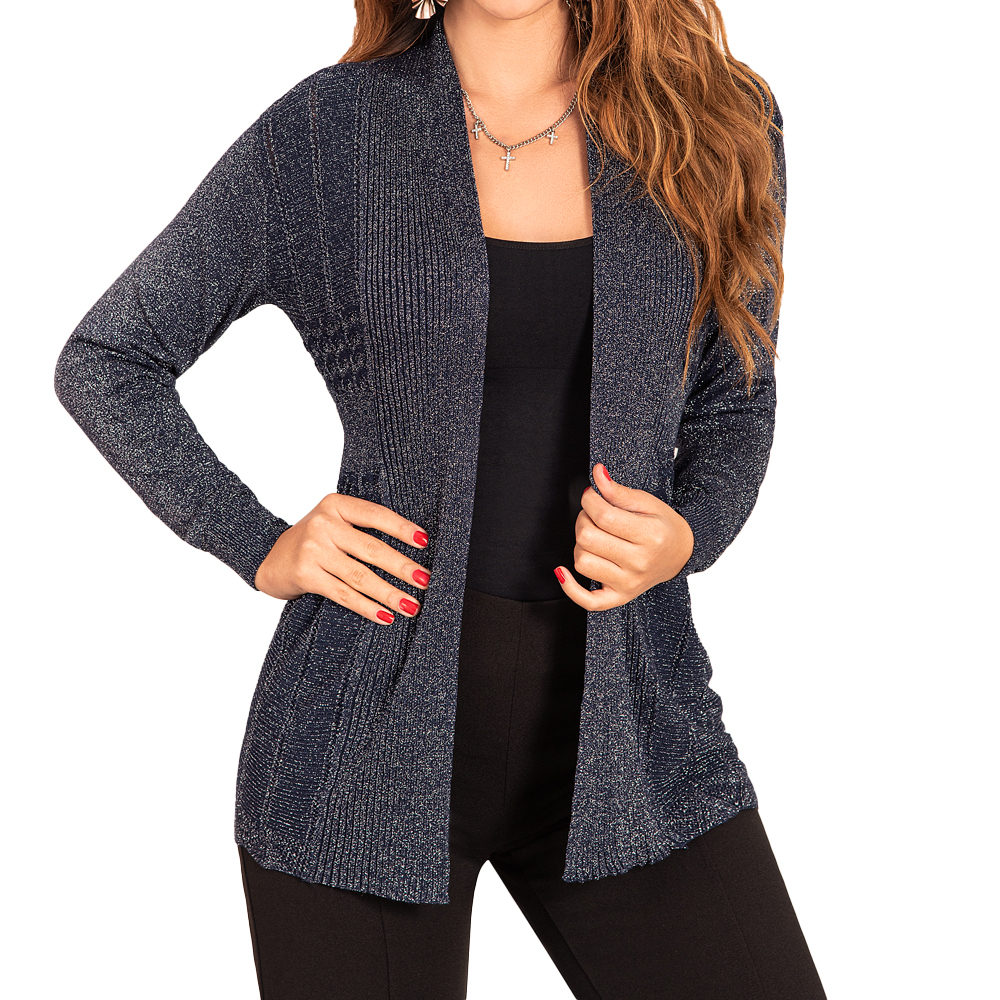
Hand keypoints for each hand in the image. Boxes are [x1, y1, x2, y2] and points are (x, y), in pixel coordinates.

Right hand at [254, 493, 430, 624]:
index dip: (402, 529)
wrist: (270, 558)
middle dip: (403, 567)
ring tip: (411, 605)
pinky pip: (344, 594)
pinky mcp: (306, 575)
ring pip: (360, 576)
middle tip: (425, 580)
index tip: (424, 542)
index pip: (376, 515)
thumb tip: (412, 546)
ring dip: (389, 593)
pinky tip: (385, 616)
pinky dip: (367, 607)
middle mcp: (323, 524)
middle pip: (372, 549)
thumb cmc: (313, 541)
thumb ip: (362, 527)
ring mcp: (313, 550)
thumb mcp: (333, 522)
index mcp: (335, 505)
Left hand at [554, 463, 694, 610]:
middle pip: (588, 538)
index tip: (592, 496)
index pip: (604, 516)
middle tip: (594, 515)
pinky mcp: (620, 597)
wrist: (680, 554)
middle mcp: (639, 563)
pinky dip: (570, 588)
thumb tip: (597, 473)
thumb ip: (618, 491)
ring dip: (580, 545)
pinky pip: (588, 601)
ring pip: (582, 562)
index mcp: (651, 536)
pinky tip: (563, 571)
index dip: (590, 501)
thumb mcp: (646, 503)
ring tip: (594, 537)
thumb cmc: (662, 526)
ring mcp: (629, 583)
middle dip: (584, 519)